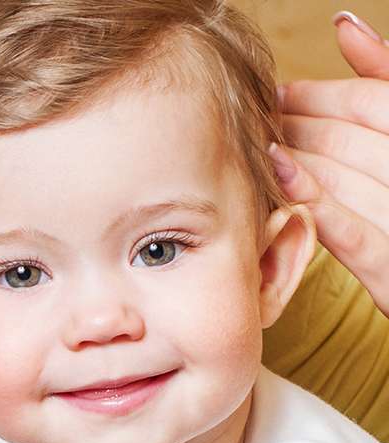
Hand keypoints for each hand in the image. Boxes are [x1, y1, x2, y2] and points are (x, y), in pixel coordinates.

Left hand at [278, 12, 388, 315]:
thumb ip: (383, 77)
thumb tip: (344, 23)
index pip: (376, 101)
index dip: (320, 94)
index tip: (277, 94)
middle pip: (350, 138)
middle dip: (296, 126)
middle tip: (252, 124)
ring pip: (342, 178)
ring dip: (292, 159)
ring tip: (252, 147)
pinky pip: (353, 235)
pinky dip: (313, 201)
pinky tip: (278, 173)